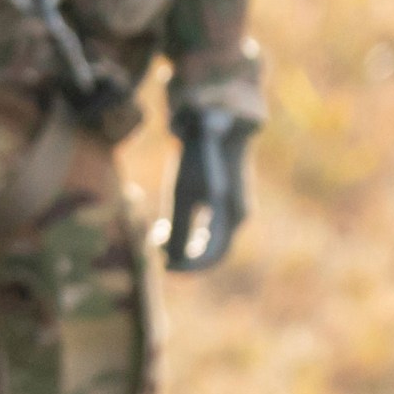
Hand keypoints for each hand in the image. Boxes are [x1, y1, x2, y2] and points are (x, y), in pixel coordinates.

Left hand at [164, 107, 256, 271]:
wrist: (214, 126)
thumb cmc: (198, 158)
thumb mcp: (181, 190)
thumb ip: (177, 223)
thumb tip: (168, 258)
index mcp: (230, 212)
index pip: (214, 254)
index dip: (189, 267)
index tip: (164, 267)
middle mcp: (237, 216)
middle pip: (213, 253)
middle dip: (185, 260)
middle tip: (156, 258)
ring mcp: (234, 211)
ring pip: (210, 243)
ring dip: (184, 248)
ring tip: (157, 239)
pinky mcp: (225, 206)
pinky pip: (209, 233)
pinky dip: (188, 237)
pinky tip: (165, 230)